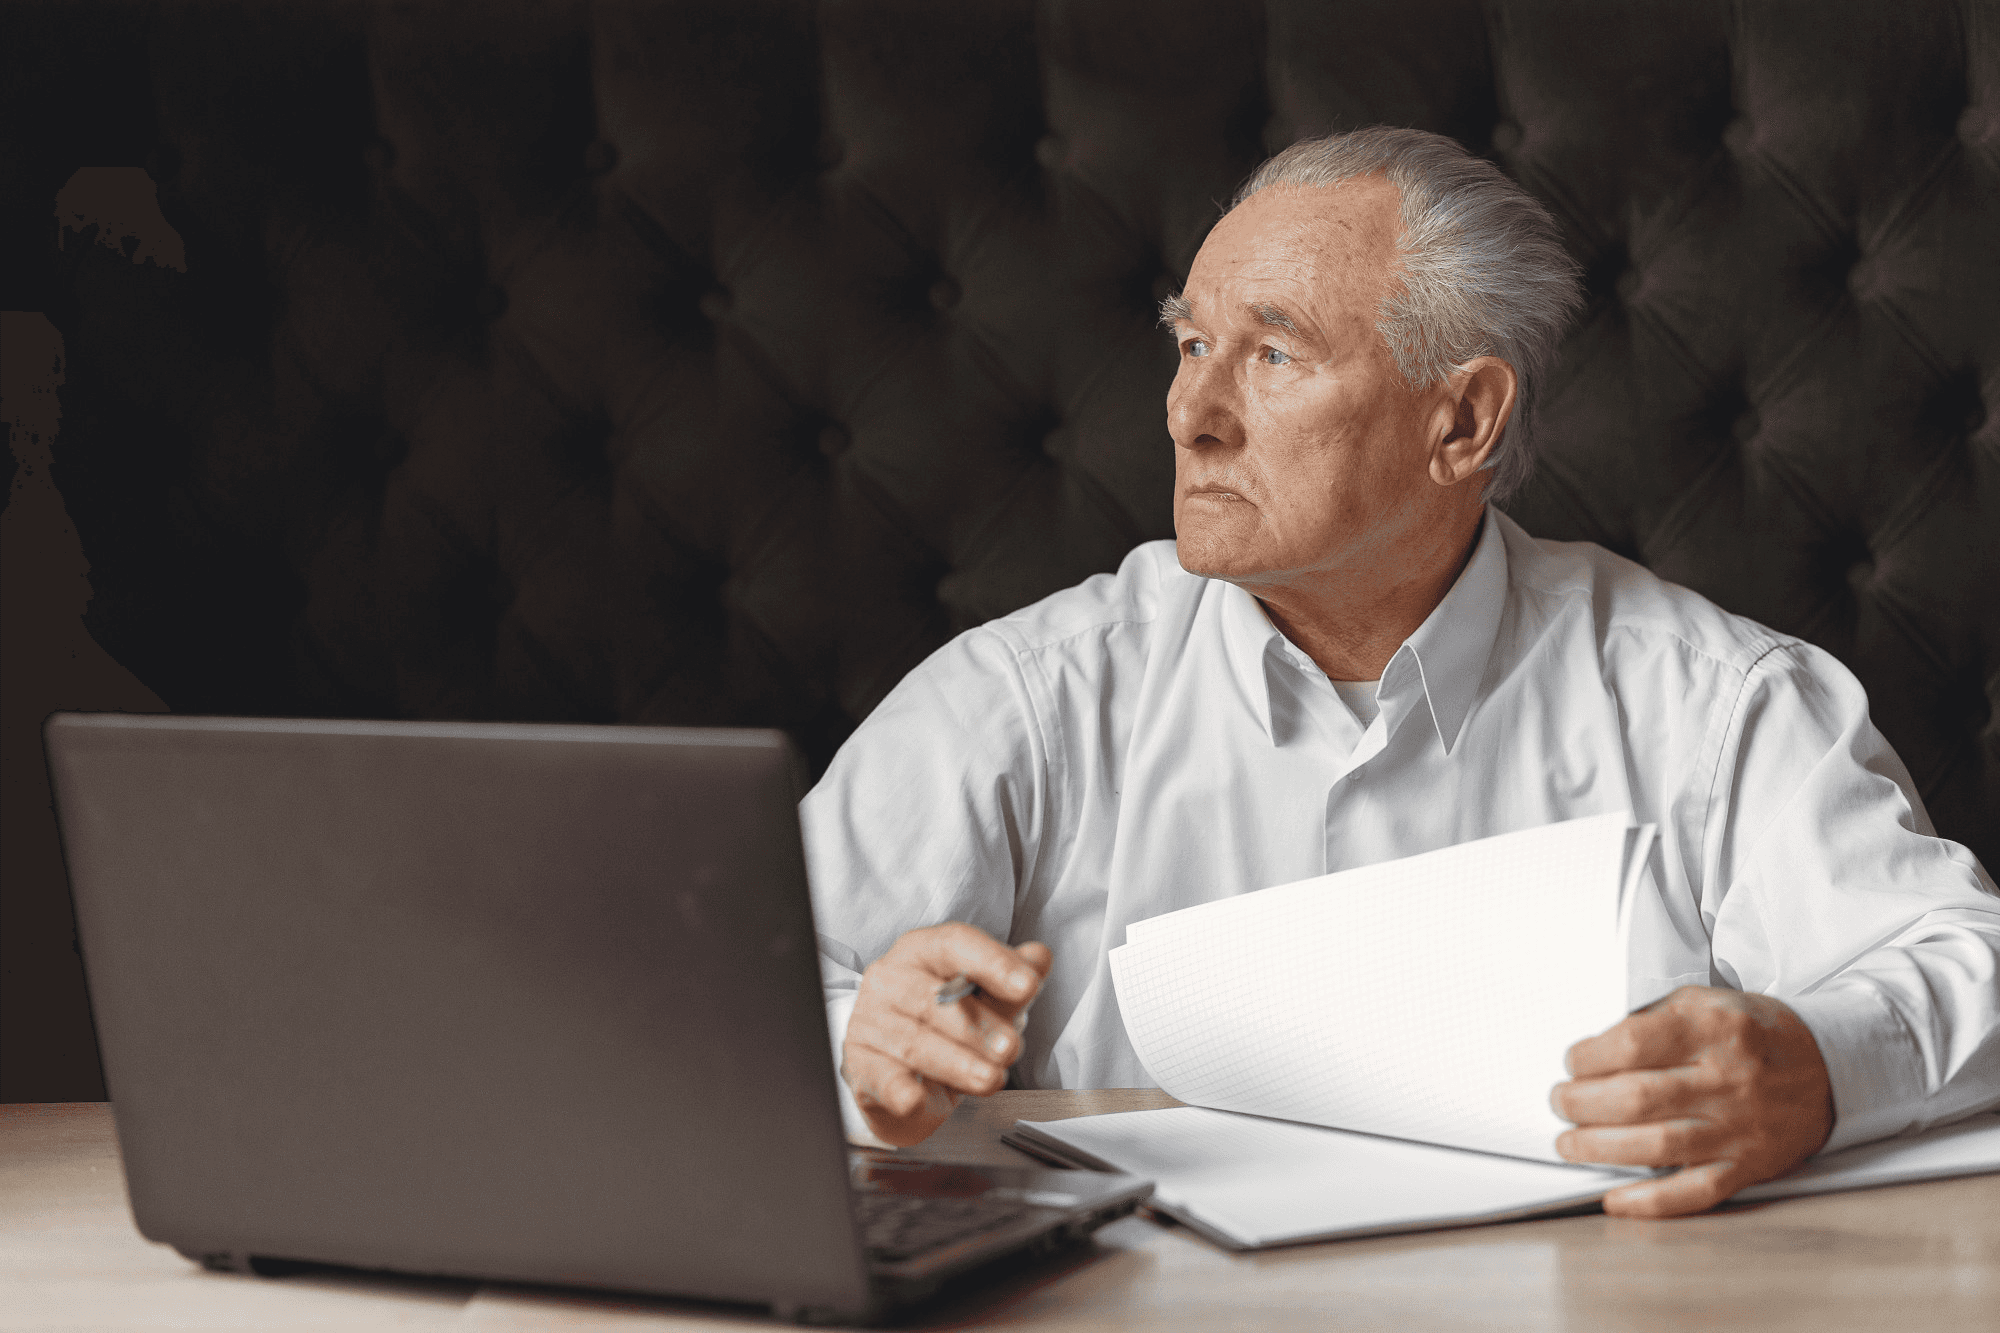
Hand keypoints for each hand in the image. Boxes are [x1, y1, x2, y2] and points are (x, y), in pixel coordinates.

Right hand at [841, 923, 1051, 1146]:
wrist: (900, 1065)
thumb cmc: (944, 1022)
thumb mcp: (986, 998)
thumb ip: (1014, 979)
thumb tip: (1039, 957)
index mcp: (922, 950)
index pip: (954, 944)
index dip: (993, 963)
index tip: (1027, 986)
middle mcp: (890, 979)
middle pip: (934, 998)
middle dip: (979, 1026)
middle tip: (1010, 1048)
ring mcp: (870, 1021)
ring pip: (914, 1041)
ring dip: (957, 1063)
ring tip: (989, 1079)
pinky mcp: (859, 1064)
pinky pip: (881, 1077)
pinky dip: (899, 1090)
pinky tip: (917, 1098)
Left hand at [1550, 985, 1834, 1216]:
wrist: (1829, 1065)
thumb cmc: (1754, 1032)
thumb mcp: (1706, 1002)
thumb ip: (1653, 1019)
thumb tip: (1592, 1052)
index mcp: (1714, 1029)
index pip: (1632, 1044)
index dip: (1588, 1057)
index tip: (1572, 1062)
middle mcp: (1728, 1079)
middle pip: (1636, 1097)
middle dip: (1582, 1103)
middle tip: (1560, 1101)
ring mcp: (1740, 1128)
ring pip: (1657, 1145)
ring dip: (1599, 1148)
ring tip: (1569, 1142)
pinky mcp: (1748, 1166)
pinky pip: (1694, 1191)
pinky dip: (1650, 1201)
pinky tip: (1614, 1198)